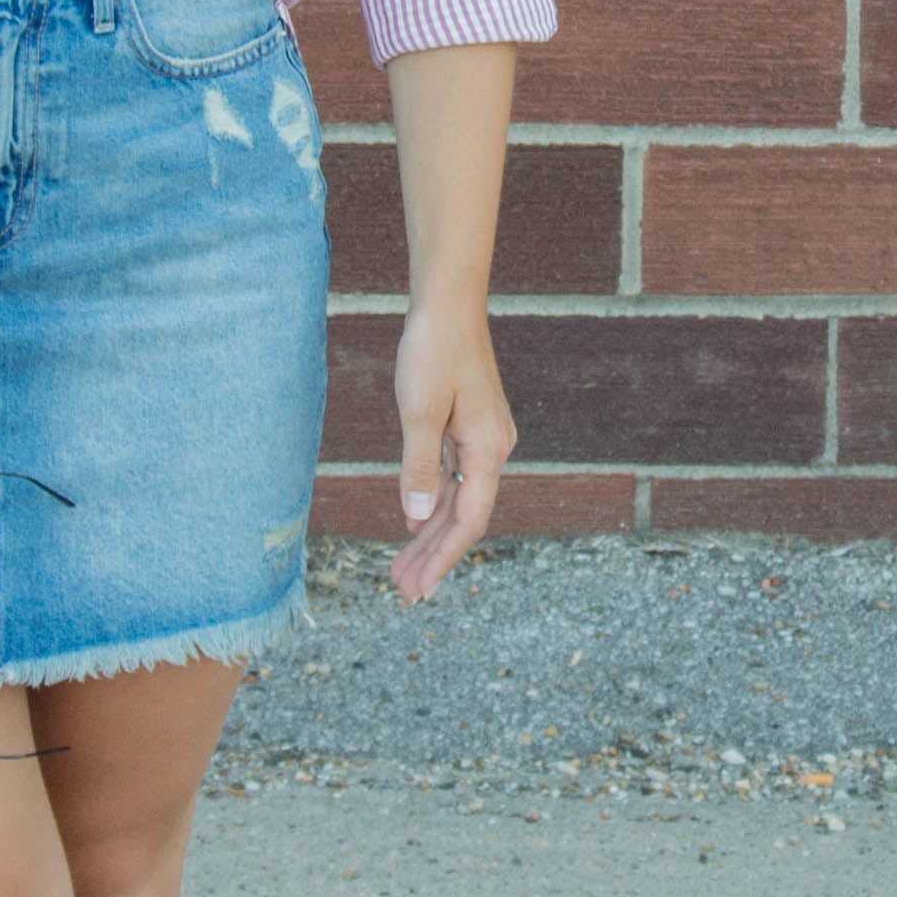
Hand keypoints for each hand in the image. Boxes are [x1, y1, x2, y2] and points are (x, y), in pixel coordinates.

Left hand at [386, 301, 516, 595]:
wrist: (448, 304)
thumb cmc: (434, 351)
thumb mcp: (419, 411)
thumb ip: (418, 467)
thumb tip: (414, 518)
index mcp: (487, 449)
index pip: (468, 520)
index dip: (443, 558)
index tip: (419, 589)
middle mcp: (493, 449)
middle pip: (464, 516)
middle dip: (434, 556)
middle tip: (404, 591)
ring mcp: (482, 439)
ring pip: (457, 499)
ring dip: (430, 534)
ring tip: (402, 568)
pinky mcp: (470, 428)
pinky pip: (452, 478)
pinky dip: (432, 503)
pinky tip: (415, 524)